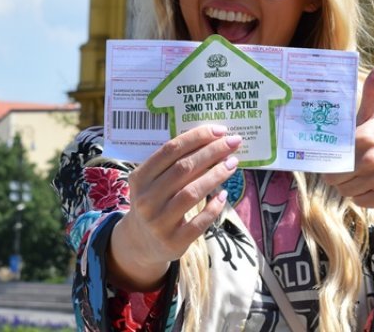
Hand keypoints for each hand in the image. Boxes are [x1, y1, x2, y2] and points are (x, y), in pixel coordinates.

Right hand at [108, 124, 240, 289]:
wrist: (140, 243)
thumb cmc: (153, 202)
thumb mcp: (151, 182)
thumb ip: (172, 165)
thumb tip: (210, 142)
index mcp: (140, 178)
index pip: (170, 150)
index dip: (196, 138)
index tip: (219, 131)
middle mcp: (146, 199)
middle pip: (183, 168)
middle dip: (212, 152)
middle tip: (233, 142)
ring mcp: (159, 222)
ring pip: (192, 193)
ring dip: (216, 175)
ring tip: (233, 163)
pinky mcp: (173, 241)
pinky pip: (199, 222)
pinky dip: (214, 207)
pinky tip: (224, 195)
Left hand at [323, 60, 373, 209]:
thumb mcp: (372, 117)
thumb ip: (372, 91)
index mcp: (364, 137)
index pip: (330, 159)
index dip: (330, 161)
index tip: (339, 157)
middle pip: (335, 178)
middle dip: (339, 177)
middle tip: (351, 169)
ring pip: (346, 191)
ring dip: (350, 187)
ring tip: (363, 176)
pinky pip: (359, 201)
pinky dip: (363, 198)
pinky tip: (373, 188)